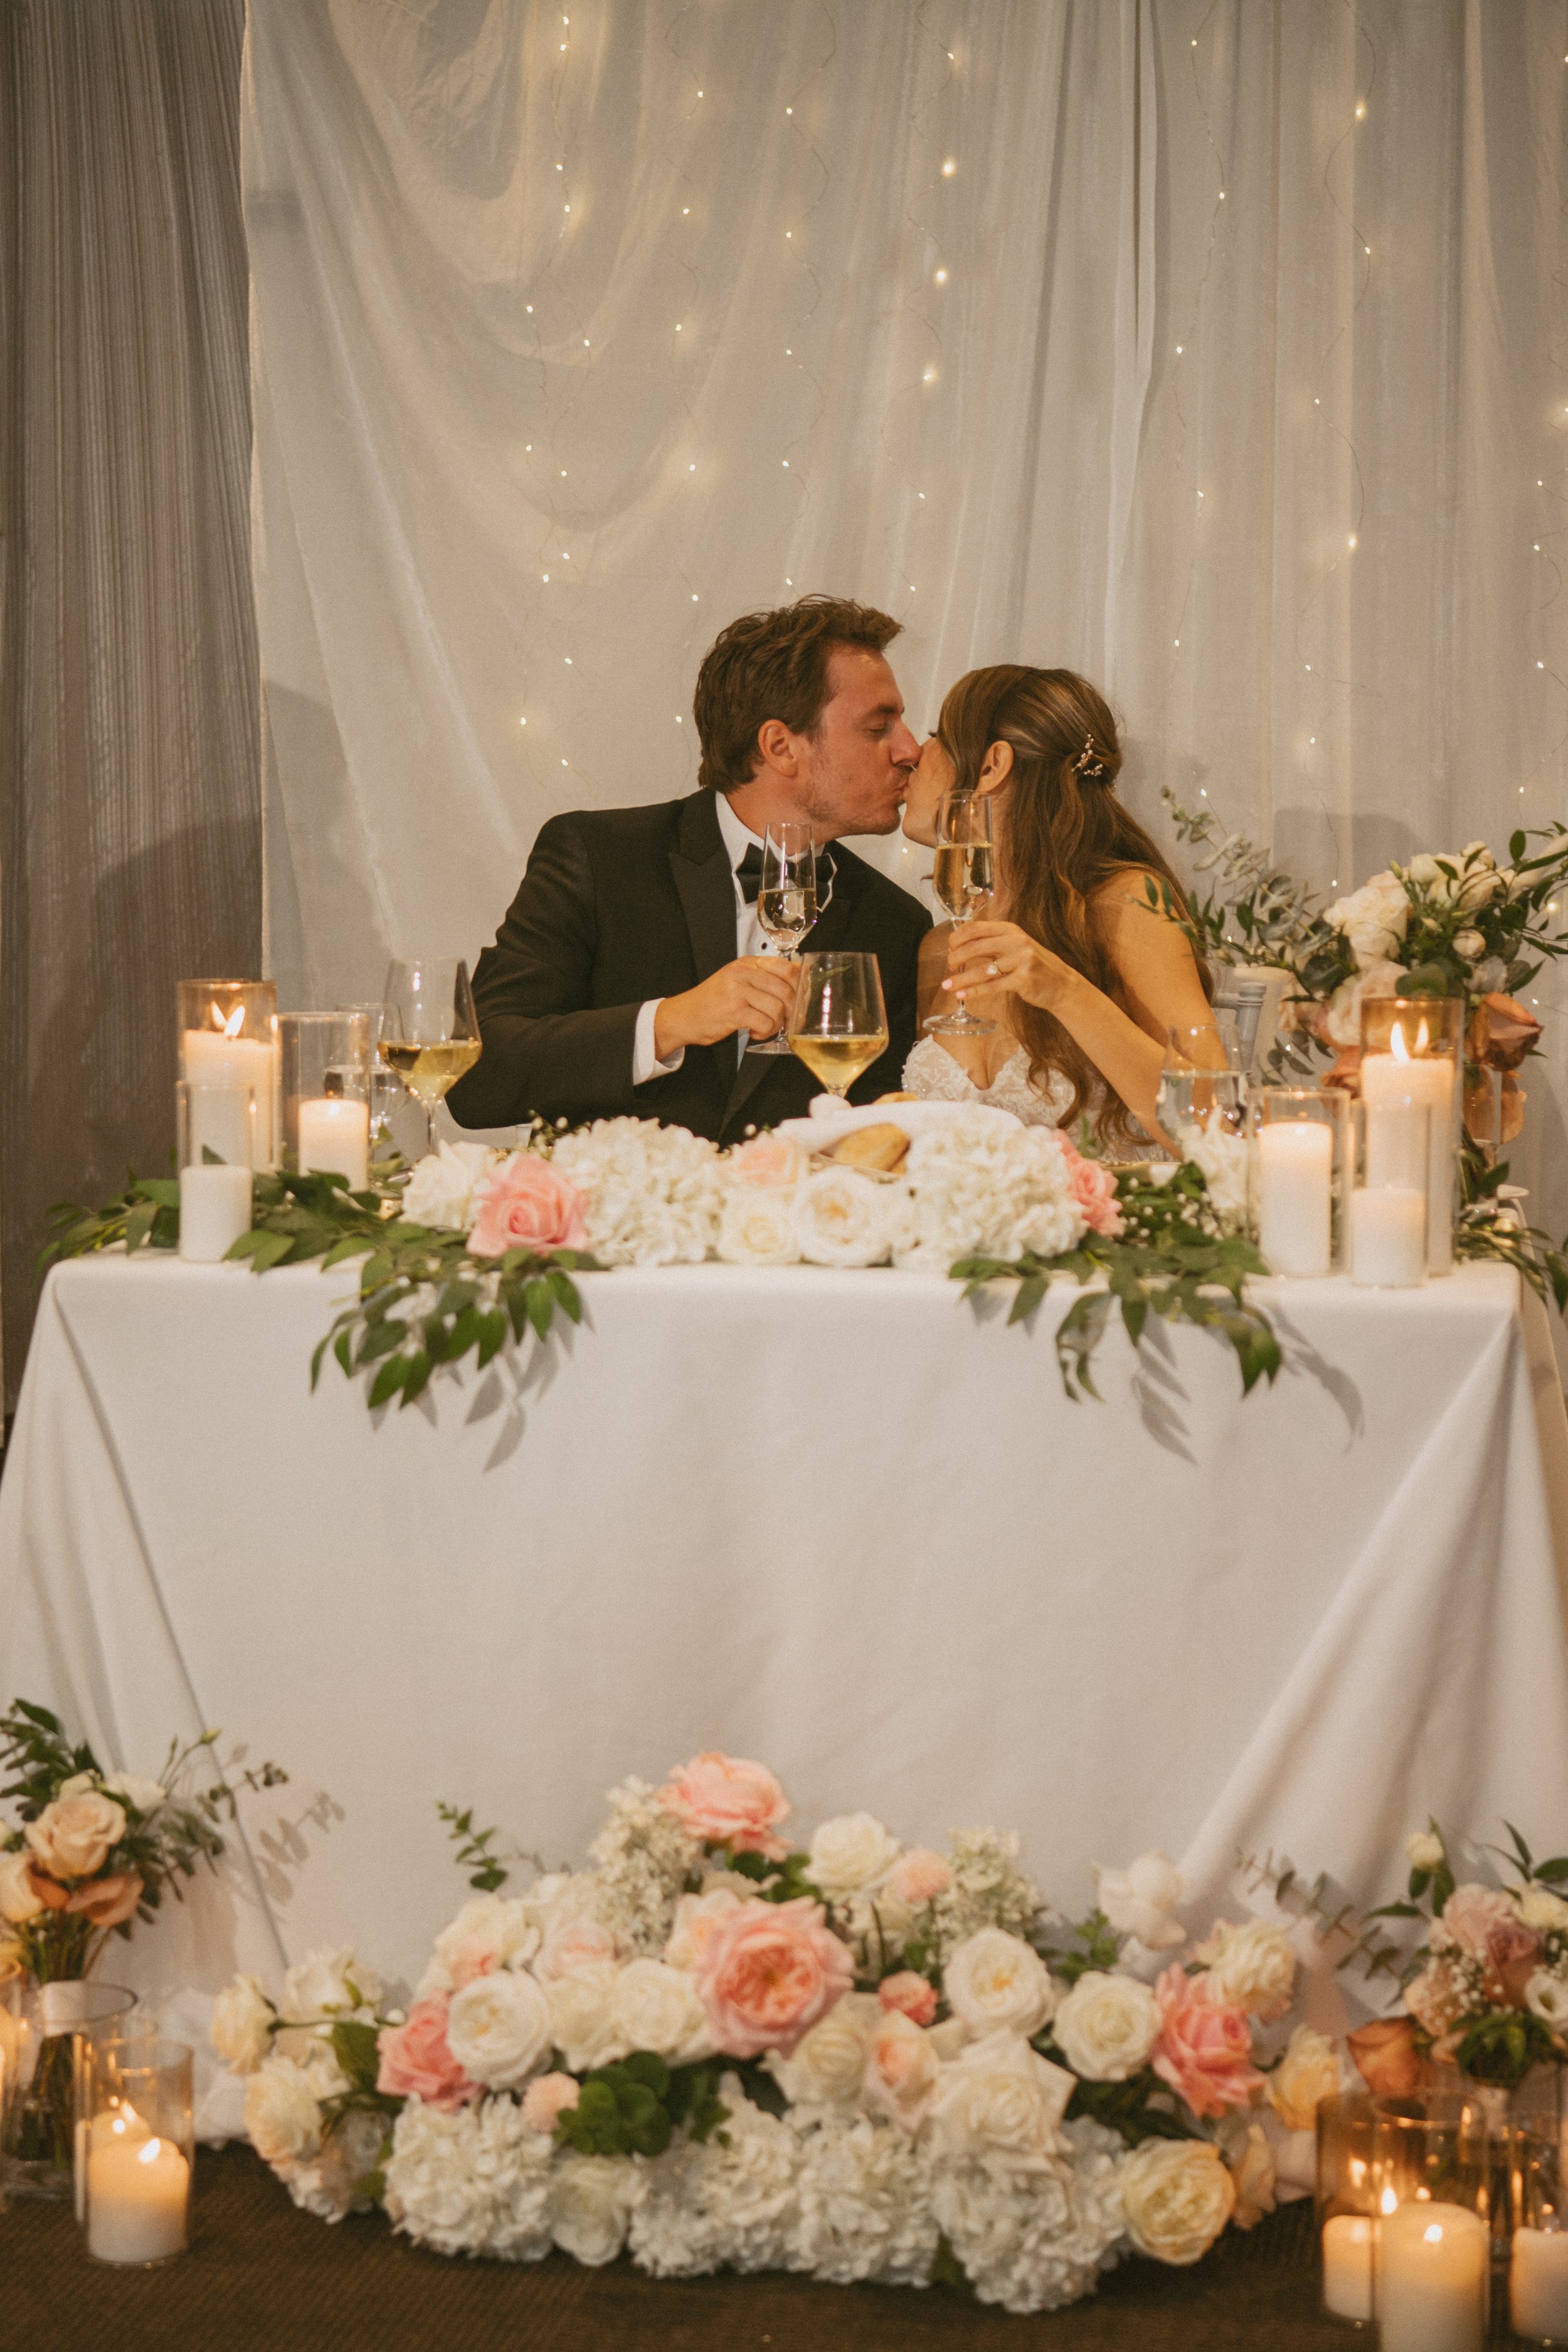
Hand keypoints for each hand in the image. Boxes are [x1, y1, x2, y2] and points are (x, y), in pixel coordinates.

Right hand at [655, 957, 798, 1055]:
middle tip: (786, 1020)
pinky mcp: (734, 1011)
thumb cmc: (712, 1002)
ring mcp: (737, 991)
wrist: (683, 1016)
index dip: (799, 985)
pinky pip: (765, 1022)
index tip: (801, 998)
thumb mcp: (737, 981)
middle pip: (786, 989)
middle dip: (791, 1010)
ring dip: (776, 1023)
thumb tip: (798, 982)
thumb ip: (762, 979)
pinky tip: (754, 1031)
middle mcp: (742, 973)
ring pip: (777, 1008)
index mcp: (746, 963)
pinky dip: (764, 1031)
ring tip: (765, 1026)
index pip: (785, 967)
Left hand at [941, 920, 1074, 1012]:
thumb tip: (958, 948)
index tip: (949, 949)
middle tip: (949, 967)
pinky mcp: (1023, 979)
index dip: (957, 938)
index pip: (976, 928)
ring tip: (947, 986)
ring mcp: (1021, 959)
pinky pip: (993, 986)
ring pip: (982, 969)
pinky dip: (974, 991)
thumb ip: (991, 944)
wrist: (1059, 983)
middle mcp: (1016, 941)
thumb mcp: (1013, 946)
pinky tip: (962, 995)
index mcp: (1009, 929)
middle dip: (956, 958)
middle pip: (975, 947)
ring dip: (961, 979)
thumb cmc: (1031, 965)